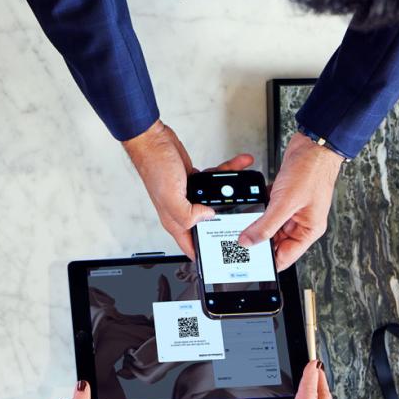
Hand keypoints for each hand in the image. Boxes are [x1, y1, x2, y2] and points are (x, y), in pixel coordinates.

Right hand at [122, 119, 254, 257]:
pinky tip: (237, 166)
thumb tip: (208, 217)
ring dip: (231, 191)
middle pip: (208, 223)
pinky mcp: (194, 180)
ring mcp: (189, 195)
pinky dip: (226, 173)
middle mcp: (182, 209)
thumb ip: (188, 214)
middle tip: (243, 215)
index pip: (191, 246)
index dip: (204, 254)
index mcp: (174, 220)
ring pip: (215, 200)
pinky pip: (214, 182)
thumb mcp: (170, 196)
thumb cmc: (154, 167)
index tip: (220, 258)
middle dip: (226, 220)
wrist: (154, 141)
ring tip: (244, 184)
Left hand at [238, 132, 343, 268]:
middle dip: (257, 242)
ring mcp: (292, 210)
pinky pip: (267, 211)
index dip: (266, 262)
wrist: (313, 144)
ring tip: (240, 225)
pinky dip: (257, 210)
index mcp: (308, 230)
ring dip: (256, 225)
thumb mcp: (285, 203)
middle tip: (239, 242)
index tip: (248, 263)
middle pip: (274, 242)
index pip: (285, 257)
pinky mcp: (284, 198)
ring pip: (268, 226)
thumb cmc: (311, 171)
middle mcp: (300, 223)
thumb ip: (266, 225)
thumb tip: (249, 242)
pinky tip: (248, 208)